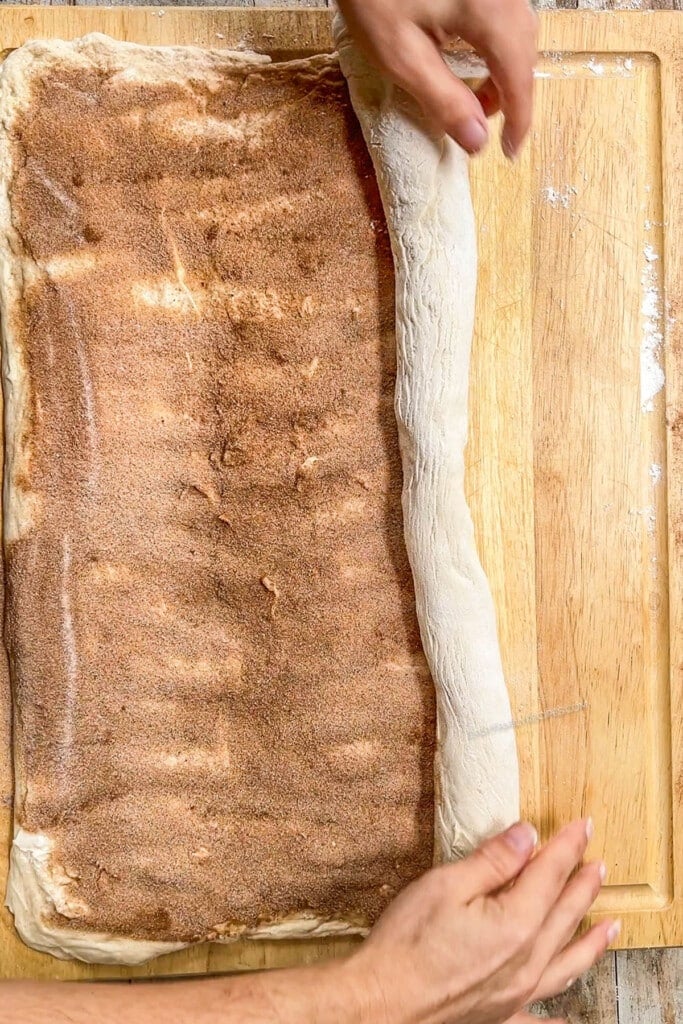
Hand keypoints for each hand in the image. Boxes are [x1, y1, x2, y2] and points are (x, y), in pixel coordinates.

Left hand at [337, 0, 537, 157]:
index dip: (518, 118)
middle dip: (508, 93)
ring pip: (518, 30)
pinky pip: (505, 11)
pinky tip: (472, 53)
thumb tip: (478, 141)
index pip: (519, 76)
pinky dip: (496, 41)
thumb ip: (443, 100)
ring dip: (503, 66)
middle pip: (524, 51)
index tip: (508, 150)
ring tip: (474, 90)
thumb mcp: (401, 55)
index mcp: (489, 10)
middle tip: (479, 119)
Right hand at [347, 818, 617, 1023]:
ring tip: (610, 925)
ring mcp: (516, 993)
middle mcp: (526, 962)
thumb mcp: (446, 885)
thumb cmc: (407, 944)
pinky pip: (541, 1018)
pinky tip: (571, 1019)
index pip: (550, 873)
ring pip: (567, 963)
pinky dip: (561, 1018)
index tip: (583, 827)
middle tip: (599, 863)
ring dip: (590, 940)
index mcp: (516, 924)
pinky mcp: (499, 1015)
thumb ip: (492, 861)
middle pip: (564, 914)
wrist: (381, 1004)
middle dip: (583, 884)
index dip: (568, 846)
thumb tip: (526, 836)